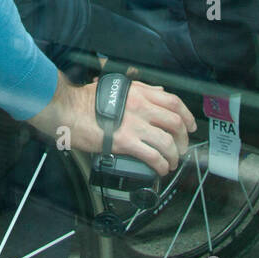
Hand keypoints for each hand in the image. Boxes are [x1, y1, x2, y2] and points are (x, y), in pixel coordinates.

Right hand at [29, 70, 195, 174]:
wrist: (67, 110)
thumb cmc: (85, 101)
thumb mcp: (116, 88)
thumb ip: (139, 90)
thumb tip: (158, 92)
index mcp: (140, 93)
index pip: (174, 102)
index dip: (187, 115)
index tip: (191, 126)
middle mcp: (141, 106)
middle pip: (176, 123)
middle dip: (183, 139)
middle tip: (181, 148)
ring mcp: (134, 124)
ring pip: (167, 142)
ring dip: (174, 156)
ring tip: (171, 163)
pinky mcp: (125, 142)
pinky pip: (153, 156)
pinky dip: (161, 165)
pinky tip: (160, 169)